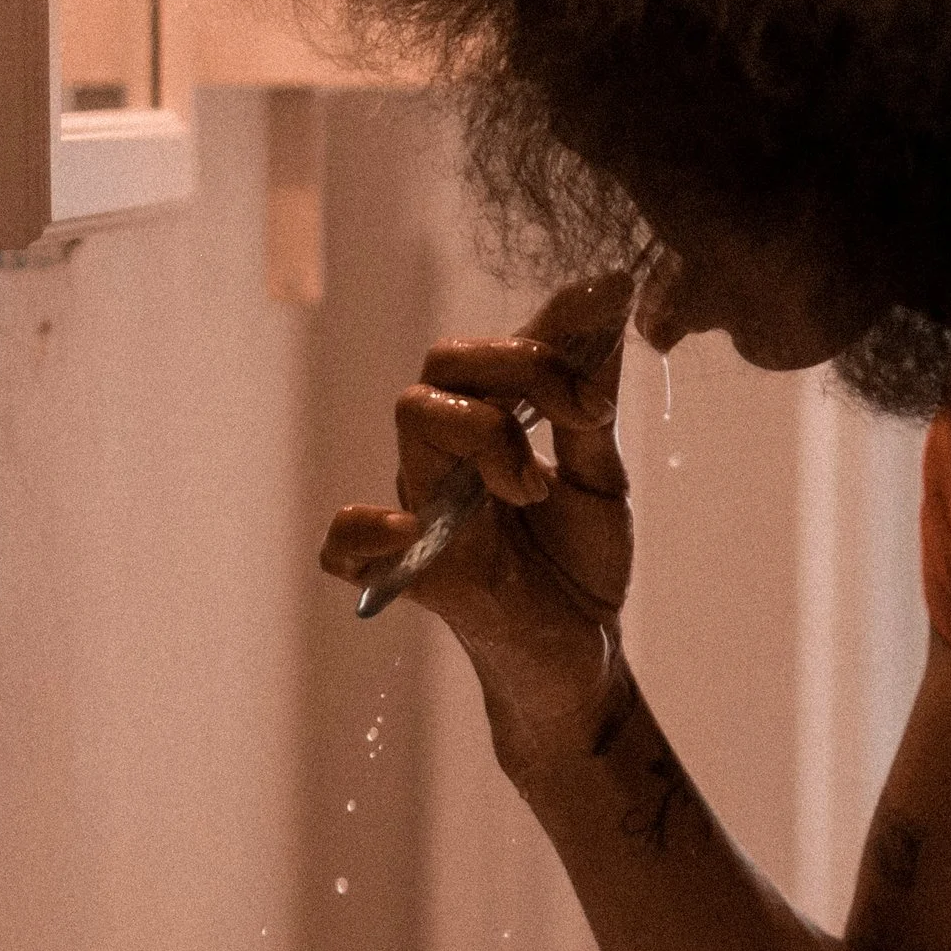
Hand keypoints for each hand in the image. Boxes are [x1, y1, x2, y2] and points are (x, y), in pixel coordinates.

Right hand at [320, 273, 637, 757]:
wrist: (585, 654)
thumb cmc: (580, 563)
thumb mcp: (602, 473)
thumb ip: (589, 400)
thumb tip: (605, 297)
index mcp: (481, 429)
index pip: (480, 352)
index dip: (541, 347)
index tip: (601, 389)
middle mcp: (443, 460)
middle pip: (439, 368)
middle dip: (519, 372)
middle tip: (579, 418)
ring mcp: (422, 511)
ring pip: (413, 418)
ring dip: (486, 431)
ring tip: (535, 487)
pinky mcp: (416, 573)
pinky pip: (345, 546)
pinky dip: (369, 529)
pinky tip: (416, 528)